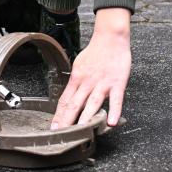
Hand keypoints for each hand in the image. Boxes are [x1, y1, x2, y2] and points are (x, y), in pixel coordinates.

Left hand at [50, 7, 130, 129]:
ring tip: (81, 130)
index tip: (54, 127)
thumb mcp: (79, 65)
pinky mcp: (117, 83)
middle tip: (62, 134)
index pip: (65, 99)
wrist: (110, 37)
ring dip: (86, 117)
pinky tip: (111, 122)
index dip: (59, 114)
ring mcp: (102, 83)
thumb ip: (75, 82)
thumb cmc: (96, 52)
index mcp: (77, 78)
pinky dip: (114, 111)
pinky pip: (116, 99)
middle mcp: (87, 82)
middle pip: (75, 103)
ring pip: (93, 103)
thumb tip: (69, 96)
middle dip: (67, 120)